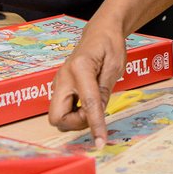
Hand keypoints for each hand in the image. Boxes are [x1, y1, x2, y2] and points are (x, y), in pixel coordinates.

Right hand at [48, 21, 127, 141]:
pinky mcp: (59, 86)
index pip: (87, 104)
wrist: (100, 31)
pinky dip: (74, 111)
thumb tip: (99, 114)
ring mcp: (58, 82)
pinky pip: (62, 108)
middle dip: (75, 122)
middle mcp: (63, 76)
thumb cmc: (110, 44)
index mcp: (80, 68)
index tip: (100, 141)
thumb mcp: (115, 66)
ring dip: (75, 117)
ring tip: (93, 103)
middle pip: (57, 117)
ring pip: (58, 115)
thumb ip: (105, 91)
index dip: (95, 125)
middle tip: (94, 112)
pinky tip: (86, 102)